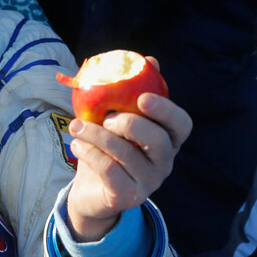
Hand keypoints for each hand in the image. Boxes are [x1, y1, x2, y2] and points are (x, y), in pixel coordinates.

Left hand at [65, 58, 191, 240]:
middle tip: (106, 117)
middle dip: (129, 123)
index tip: (142, 97)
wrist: (90, 189)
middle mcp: (164, 162)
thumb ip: (129, 91)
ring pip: (125, 154)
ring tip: (75, 126)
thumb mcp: (114, 117)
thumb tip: (150, 59)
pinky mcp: (127, 196)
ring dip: (96, 135)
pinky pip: (109, 170)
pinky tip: (77, 144)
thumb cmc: (106, 146)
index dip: (166, 110)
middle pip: (157, 140)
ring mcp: (148, 182)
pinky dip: (89, 153)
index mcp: (167, 139)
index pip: (181, 124)